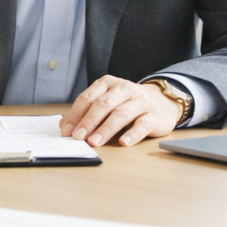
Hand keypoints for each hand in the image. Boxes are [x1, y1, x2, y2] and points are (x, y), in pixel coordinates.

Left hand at [60, 75, 185, 146]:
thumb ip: (87, 111)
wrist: (162, 103)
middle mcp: (124, 89)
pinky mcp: (154, 114)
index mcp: (107, 83)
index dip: (75, 115)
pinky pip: (142, 125)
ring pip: (120, 114)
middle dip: (88, 122)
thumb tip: (65, 125)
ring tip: (95, 142)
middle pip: (102, 105)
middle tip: (78, 137)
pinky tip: (123, 142)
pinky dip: (132, 134)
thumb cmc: (128, 104)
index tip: (66, 130)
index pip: (87, 98)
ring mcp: (140, 101)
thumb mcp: (107, 102)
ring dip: (105, 129)